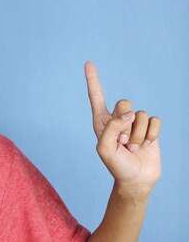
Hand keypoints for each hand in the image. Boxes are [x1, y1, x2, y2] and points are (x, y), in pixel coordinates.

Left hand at [84, 62, 161, 195]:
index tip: (88, 63)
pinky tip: (146, 145)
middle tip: (123, 142)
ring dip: (138, 135)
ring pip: (140, 115)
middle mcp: (117, 119)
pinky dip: (151, 134)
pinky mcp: (150, 128)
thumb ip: (111, 128)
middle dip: (125, 123)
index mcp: (101, 121)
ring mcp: (134, 123)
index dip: (93, 80)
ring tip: (132, 148)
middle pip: (124, 103)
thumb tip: (127, 114)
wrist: (136, 179)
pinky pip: (154, 120)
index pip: (96, 97)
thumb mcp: (105, 149)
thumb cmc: (116, 165)